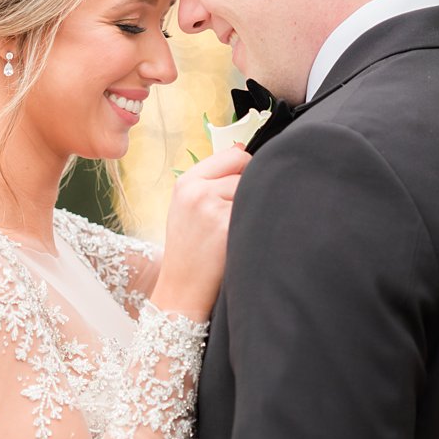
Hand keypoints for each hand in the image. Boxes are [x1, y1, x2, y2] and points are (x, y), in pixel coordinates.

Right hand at [153, 144, 251, 320]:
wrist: (182, 289)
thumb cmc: (189, 250)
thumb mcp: (188, 207)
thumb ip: (212, 180)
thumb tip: (244, 150)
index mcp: (186, 182)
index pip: (232, 154)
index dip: (245, 168)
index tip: (243, 186)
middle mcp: (197, 190)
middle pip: (247, 170)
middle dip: (249, 191)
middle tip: (233, 218)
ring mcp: (211, 206)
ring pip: (253, 191)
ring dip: (252, 209)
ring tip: (233, 231)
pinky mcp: (226, 225)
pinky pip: (256, 212)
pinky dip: (255, 225)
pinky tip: (239, 240)